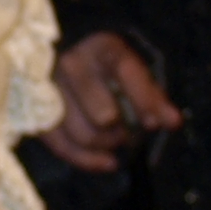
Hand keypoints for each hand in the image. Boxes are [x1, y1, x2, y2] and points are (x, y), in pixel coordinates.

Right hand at [41, 31, 180, 172]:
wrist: (66, 56)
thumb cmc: (108, 68)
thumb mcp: (134, 71)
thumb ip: (154, 96)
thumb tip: (173, 122)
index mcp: (103, 47)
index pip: (127, 72)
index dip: (144, 102)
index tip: (154, 125)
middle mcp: (73, 63)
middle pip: (104, 115)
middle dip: (123, 132)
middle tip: (128, 134)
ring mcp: (51, 88)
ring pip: (85, 135)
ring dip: (106, 146)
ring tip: (115, 142)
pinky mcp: (37, 112)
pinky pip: (63, 147)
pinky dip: (88, 161)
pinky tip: (107, 162)